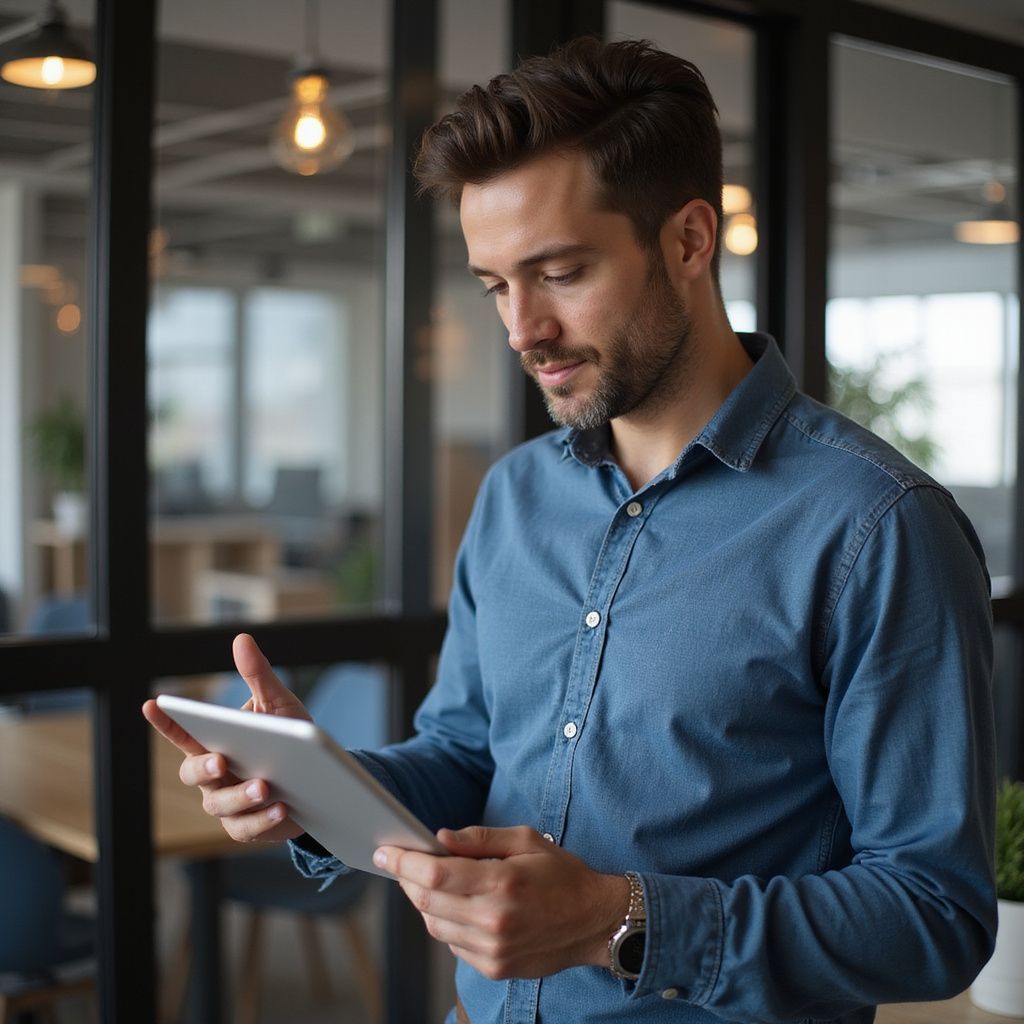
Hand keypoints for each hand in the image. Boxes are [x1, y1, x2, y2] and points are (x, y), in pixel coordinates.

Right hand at [141, 633, 309, 843]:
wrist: (320, 777)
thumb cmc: (291, 736)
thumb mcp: (279, 704)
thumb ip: (258, 676)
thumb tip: (241, 639)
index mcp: (215, 741)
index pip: (183, 731)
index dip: (166, 720)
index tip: (152, 704)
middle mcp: (214, 774)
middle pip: (193, 773)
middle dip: (204, 767)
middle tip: (221, 760)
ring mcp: (227, 803)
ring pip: (220, 804)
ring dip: (242, 795)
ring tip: (266, 785)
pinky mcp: (246, 827)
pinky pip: (247, 827)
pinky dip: (262, 819)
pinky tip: (281, 807)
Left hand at [374, 825, 628, 979]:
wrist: (595, 922)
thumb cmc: (562, 874)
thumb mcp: (526, 840)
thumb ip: (480, 838)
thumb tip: (439, 838)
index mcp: (501, 883)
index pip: (434, 875)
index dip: (403, 862)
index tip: (384, 851)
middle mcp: (493, 920)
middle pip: (426, 902)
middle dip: (407, 879)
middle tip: (401, 861)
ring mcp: (492, 950)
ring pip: (434, 926)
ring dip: (423, 902)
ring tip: (430, 881)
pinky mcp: (494, 968)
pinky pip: (452, 944)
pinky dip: (444, 923)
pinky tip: (456, 906)